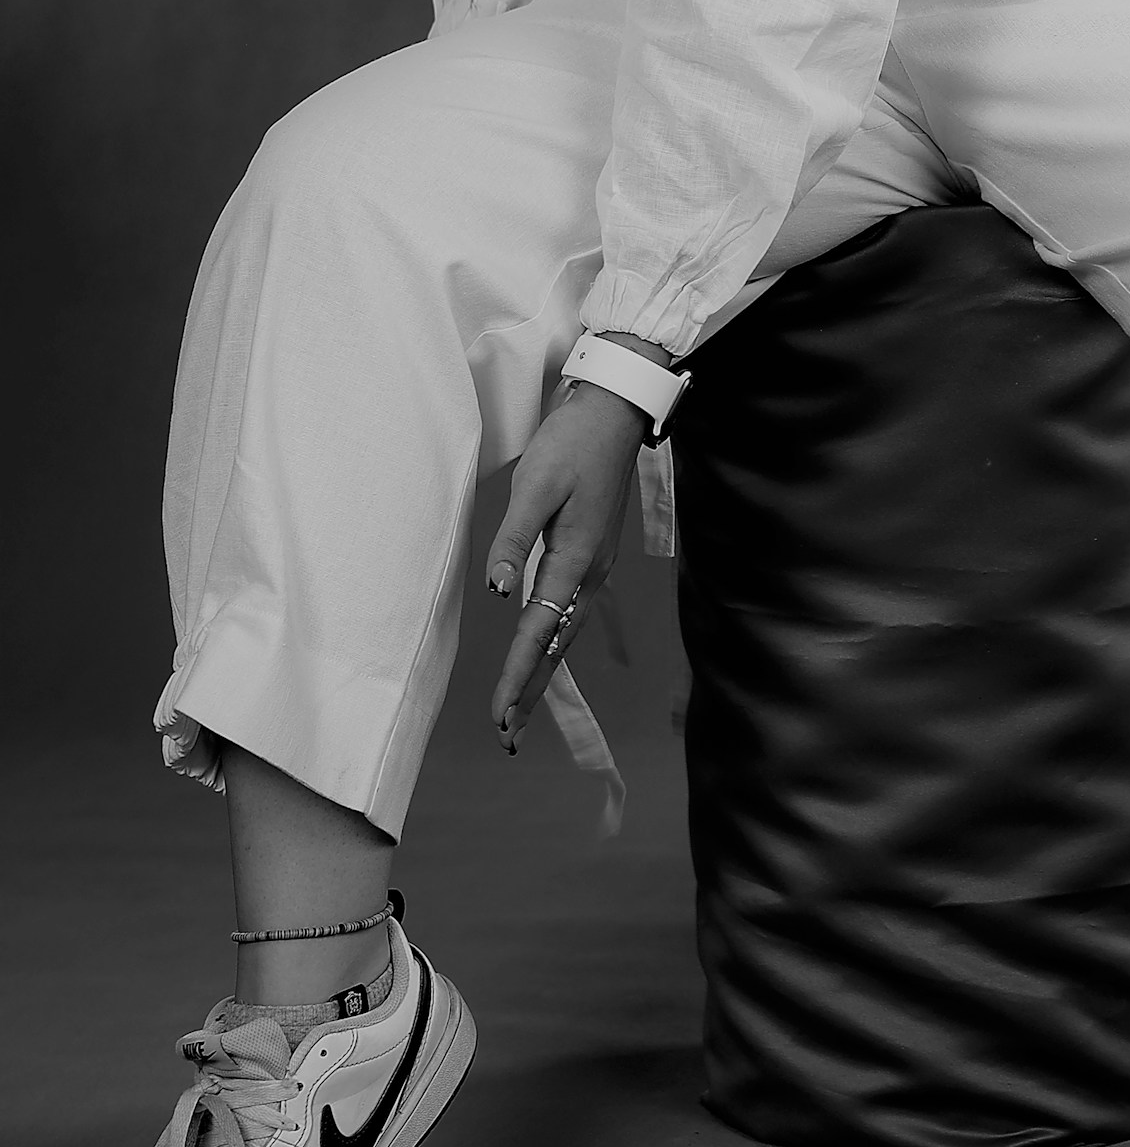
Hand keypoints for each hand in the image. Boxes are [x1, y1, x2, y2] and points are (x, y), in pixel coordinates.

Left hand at [486, 382, 643, 744]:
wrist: (615, 412)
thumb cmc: (573, 442)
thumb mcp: (535, 485)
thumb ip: (513, 538)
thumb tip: (498, 591)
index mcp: (575, 559)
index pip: (538, 631)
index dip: (516, 675)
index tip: (499, 715)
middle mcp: (589, 571)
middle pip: (557, 645)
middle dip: (532, 690)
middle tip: (508, 734)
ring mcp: (594, 564)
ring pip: (564, 632)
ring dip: (541, 671)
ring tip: (520, 707)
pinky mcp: (590, 552)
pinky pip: (569, 611)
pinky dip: (552, 641)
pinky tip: (541, 650)